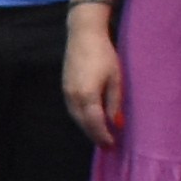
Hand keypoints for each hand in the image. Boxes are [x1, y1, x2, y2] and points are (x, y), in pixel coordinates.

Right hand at [61, 5, 124, 147]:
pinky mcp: (65, 87)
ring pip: (76, 117)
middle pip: (83, 123)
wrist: (84, 35)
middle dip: (94, 135)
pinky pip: (72, 109)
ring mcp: (67, 92)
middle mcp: (74, 97)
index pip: (95, 124)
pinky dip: (81, 118)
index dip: (103, 136)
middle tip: (106, 145)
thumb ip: (114, 103)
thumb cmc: (104, 54)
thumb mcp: (115, 79)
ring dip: (87, 128)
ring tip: (99, 134)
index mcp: (88, 95)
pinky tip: (89, 119)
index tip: (111, 145)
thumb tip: (116, 124)